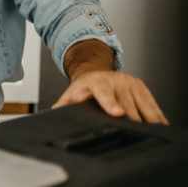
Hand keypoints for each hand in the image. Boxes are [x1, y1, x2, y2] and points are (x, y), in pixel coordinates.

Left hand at [53, 69, 168, 124]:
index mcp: (96, 83)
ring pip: (142, 107)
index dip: (111, 104)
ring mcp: (129, 83)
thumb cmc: (83, 89)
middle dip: (130, 124)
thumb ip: (63, 106)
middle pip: (127, 107)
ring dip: (146, 123)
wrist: (94, 72)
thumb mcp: (71, 95)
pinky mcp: (141, 86)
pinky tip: (156, 127)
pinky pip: (151, 105)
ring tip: (146, 135)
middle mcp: (115, 80)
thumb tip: (52, 116)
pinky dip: (155, 117)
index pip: (104, 93)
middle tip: (132, 137)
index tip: (118, 113)